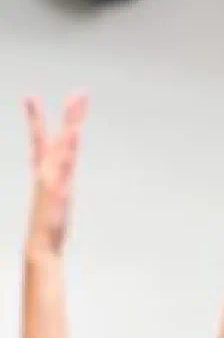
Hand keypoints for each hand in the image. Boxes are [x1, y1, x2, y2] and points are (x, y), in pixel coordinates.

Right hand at [23, 94, 88, 254]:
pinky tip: (75, 133)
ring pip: (63, 146)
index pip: (41, 140)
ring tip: (79, 103)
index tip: (30, 97)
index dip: (36, 120)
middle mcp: (47, 170)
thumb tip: (56, 183)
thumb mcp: (54, 201)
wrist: (41, 245)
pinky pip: (64, 164)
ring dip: (72, 124)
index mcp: (46, 172)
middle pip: (57, 137)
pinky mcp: (56, 188)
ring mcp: (51, 178)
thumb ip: (54, 189)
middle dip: (67, 115)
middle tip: (79, 92)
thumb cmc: (48, 226)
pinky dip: (69, 148)